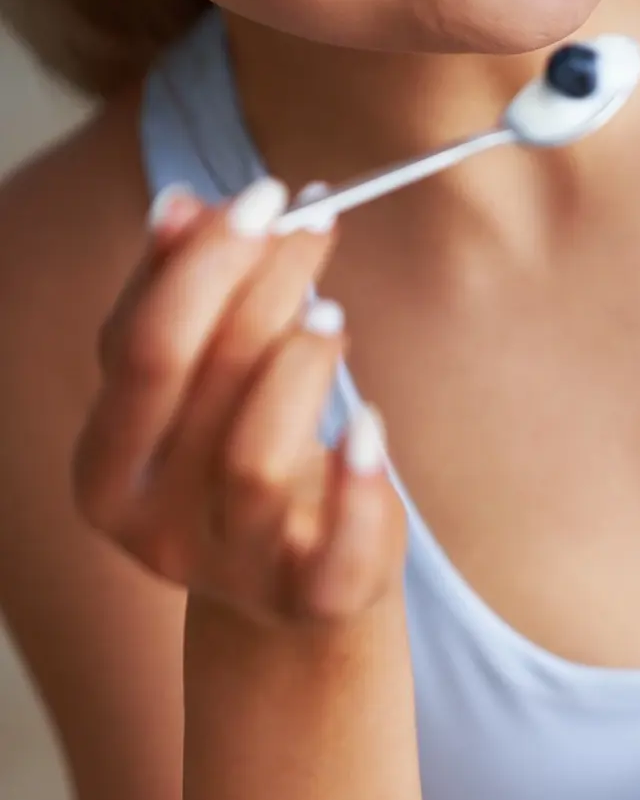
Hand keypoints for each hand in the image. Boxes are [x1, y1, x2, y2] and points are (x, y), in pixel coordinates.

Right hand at [73, 177, 401, 624]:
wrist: (299, 593)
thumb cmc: (249, 463)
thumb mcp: (207, 388)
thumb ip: (182, 301)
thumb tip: (183, 204)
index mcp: (107, 465)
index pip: (141, 346)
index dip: (201, 262)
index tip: (262, 197)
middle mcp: (151, 524)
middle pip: (195, 386)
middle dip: (257, 288)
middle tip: (314, 227)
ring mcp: (231, 569)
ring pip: (253, 458)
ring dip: (298, 369)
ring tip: (335, 316)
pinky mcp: (310, 601)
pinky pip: (336, 546)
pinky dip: (359, 484)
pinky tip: (372, 425)